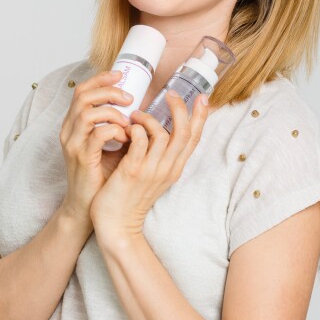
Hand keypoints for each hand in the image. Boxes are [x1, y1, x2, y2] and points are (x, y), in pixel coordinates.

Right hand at [57, 70, 133, 223]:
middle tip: (130, 98)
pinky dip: (114, 130)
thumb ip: (121, 125)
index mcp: (75, 124)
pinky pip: (96, 134)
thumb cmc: (103, 174)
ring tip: (129, 121)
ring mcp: (73, 143)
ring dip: (113, 112)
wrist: (89, 206)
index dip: (101, 79)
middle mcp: (69, 130)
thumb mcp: (113, 144)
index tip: (121, 74)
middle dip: (109, 91)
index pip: (82, 90)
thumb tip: (144, 109)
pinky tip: (125, 137)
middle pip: (83, 95)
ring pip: (88, 112)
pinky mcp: (81, 157)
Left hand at [90, 92, 208, 241]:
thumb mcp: (153, 177)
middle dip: (181, 109)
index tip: (203, 98)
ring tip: (137, 114)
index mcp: (175, 168)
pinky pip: (139, 141)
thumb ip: (158, 156)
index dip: (200, 117)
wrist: (117, 225)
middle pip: (184, 133)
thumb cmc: (130, 199)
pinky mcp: (133, 171)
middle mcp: (168, 168)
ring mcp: (151, 170)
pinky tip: (127, 128)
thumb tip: (157, 132)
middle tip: (172, 94)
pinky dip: (136, 129)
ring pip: (162, 134)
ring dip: (151, 118)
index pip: (194, 139)